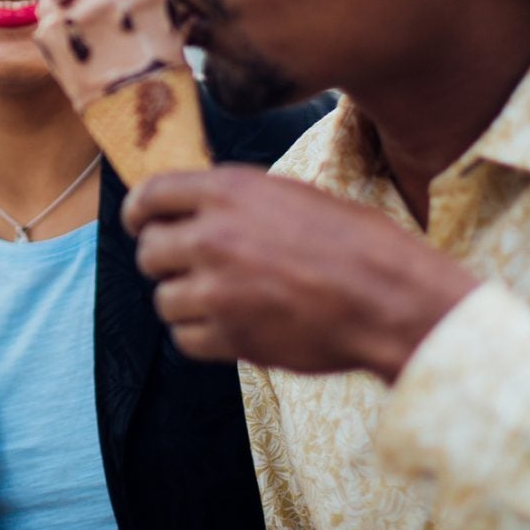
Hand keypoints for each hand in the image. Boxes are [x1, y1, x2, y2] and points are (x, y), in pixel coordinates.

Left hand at [122, 164, 479, 381]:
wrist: (389, 299)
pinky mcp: (228, 336)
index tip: (140, 224)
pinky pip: (185, 339)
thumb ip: (239, 201)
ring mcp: (217, 288)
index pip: (151, 193)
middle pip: (149, 251)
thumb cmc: (358, 244)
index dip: (139, 212)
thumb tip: (200, 208)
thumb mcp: (294, 196)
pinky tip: (231, 328)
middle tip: (189, 269)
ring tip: (222, 302)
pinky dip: (202, 337)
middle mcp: (213, 235)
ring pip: (164, 299)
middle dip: (165, 261)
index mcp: (229, 191)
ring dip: (185, 302)